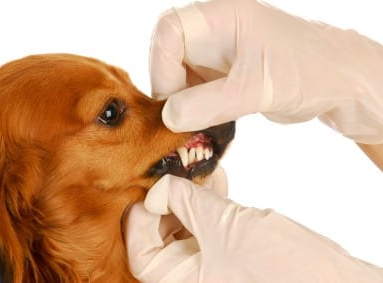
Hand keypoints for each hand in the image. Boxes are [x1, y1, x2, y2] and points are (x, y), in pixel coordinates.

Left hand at [125, 174, 382, 282]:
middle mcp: (194, 278)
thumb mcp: (223, 226)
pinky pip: (210, 228)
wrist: (335, 281)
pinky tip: (218, 182)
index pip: (142, 254)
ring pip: (186, 229)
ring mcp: (214, 266)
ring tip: (200, 172)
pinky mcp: (233, 254)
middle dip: (167, 203)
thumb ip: (186, 201)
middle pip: (161, 239)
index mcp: (182, 282)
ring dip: (190, 198)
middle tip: (173, 175)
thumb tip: (159, 187)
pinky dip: (210, 204)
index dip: (139, 220)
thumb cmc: (280, 267)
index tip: (146, 190)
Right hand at [150, 0, 382, 142]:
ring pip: (179, 77)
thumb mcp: (258, 87)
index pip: (170, 29)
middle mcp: (215, 33)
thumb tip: (170, 117)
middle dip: (170, 88)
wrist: (336, 84)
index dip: (161, 64)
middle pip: (169, 55)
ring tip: (192, 127)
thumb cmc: (308, 70)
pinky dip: (194, 112)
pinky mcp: (222, 77)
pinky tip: (204, 126)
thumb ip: (211, 102)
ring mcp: (217, 55)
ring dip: (181, 104)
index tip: (170, 99)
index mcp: (223, 18)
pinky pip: (195, 93)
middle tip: (177, 119)